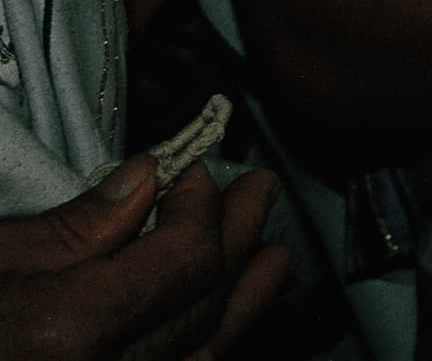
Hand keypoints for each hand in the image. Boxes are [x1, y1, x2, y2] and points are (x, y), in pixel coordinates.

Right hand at [0, 160, 286, 360]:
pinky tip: (226, 323)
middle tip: (261, 191)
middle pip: (202, 307)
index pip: (186, 261)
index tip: (190, 173)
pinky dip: (209, 347)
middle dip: (237, 242)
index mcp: (73, 331)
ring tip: (273, 259)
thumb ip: (72, 227)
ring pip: (201, 354)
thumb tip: (145, 178)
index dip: (199, 208)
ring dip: (242, 302)